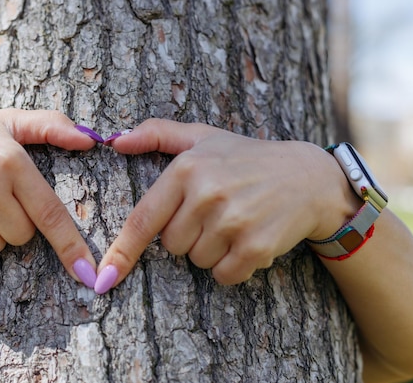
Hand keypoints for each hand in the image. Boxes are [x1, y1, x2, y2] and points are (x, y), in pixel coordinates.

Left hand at [94, 119, 359, 291]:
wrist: (309, 177)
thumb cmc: (247, 158)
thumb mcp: (203, 137)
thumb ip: (157, 134)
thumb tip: (114, 140)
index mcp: (187, 169)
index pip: (143, 219)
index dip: (121, 252)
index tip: (104, 278)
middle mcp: (207, 194)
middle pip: (171, 245)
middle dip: (188, 235)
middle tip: (216, 213)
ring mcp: (232, 221)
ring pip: (197, 261)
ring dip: (212, 250)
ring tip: (236, 222)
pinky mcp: (256, 246)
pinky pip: (224, 275)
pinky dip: (234, 265)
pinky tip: (249, 239)